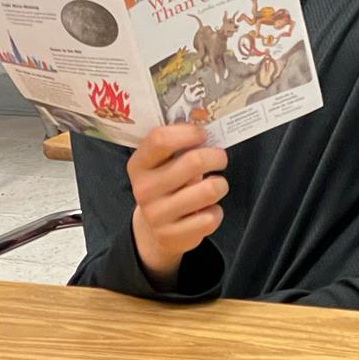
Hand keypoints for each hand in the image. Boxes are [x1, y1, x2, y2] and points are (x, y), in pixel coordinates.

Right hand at [128, 124, 228, 290]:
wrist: (153, 230)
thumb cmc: (165, 186)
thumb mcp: (161, 164)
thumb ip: (177, 145)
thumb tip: (204, 123)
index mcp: (139, 165)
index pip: (160, 139)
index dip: (188, 132)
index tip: (203, 135)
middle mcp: (144, 189)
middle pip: (194, 162)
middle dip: (216, 156)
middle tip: (219, 158)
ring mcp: (157, 214)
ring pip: (209, 190)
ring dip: (220, 185)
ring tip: (214, 186)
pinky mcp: (173, 236)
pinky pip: (211, 217)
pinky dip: (216, 211)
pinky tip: (207, 210)